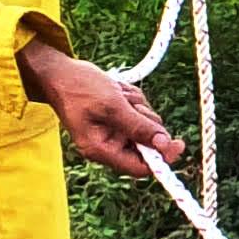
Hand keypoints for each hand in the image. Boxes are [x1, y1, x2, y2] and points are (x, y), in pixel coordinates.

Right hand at [19, 40, 178, 176]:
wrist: (61, 71)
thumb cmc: (79, 88)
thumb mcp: (112, 106)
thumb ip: (138, 127)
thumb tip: (163, 145)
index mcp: (101, 150)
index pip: (139, 167)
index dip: (161, 158)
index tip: (178, 144)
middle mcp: (108, 145)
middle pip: (146, 144)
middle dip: (144, 120)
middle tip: (130, 104)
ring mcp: (113, 132)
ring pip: (146, 124)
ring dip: (138, 106)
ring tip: (118, 94)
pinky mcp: (117, 119)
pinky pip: (139, 112)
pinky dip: (134, 100)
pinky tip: (118, 91)